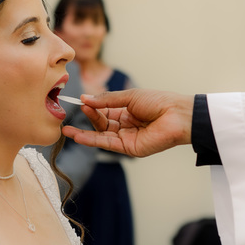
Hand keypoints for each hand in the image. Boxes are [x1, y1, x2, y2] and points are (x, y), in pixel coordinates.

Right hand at [61, 89, 193, 157]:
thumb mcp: (129, 96)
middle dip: (89, 117)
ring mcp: (126, 138)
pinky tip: (79, 136)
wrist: (177, 115)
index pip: (104, 110)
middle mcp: (125, 125)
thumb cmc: (158, 102)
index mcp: (127, 111)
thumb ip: (106, 100)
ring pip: (101, 135)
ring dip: (84, 133)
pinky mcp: (129, 148)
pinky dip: (92, 141)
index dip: (92, 107)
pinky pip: (107, 144)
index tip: (80, 101)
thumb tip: (85, 99)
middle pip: (101, 123)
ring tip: (68, 129)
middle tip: (79, 109)